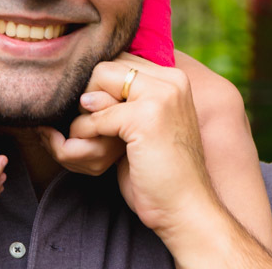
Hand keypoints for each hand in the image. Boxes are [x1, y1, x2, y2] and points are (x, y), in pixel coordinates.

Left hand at [38, 89, 123, 175]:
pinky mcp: (99, 166)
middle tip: (39, 126)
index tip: (43, 121)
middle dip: (49, 143)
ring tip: (45, 130)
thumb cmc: (124, 102)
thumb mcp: (113, 97)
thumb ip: (101, 99)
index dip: (51, 134)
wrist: (137, 118)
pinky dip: (62, 152)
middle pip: (65, 159)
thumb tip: (84, 102)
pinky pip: (74, 164)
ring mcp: (102, 164)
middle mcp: (105, 157)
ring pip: (68, 164)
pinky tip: (56, 138)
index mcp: (107, 141)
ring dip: (53, 148)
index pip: (67, 149)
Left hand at [72, 55, 271, 268]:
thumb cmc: (164, 172)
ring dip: (84, 113)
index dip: (102, 85)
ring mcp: (159, 96)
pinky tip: (97, 151)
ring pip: (97, 82)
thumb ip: (126, 100)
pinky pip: (96, 115)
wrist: (188, 210)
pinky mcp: (144, 118)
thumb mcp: (147, 125)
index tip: (100, 113)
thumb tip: (86, 89)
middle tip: (91, 124)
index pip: (121, 60)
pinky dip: (88, 132)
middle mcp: (170, 80)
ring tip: (89, 136)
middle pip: (106, 66)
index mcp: (174, 79)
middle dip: (89, 94)